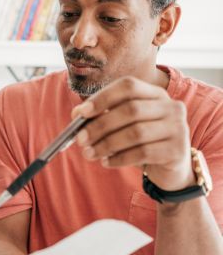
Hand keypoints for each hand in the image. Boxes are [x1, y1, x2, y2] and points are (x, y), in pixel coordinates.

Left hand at [72, 76, 193, 190]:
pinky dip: (119, 158)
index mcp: (155, 94)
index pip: (128, 86)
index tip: (81, 113)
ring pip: (136, 133)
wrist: (170, 168)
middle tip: (80, 139)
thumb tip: (76, 114)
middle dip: (100, 125)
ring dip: (106, 144)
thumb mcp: (122, 126)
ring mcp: (178, 128)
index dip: (103, 97)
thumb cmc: (141, 142)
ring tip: (89, 154)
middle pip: (131, 110)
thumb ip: (101, 117)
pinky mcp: (177, 150)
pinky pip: (143, 153)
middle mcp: (171, 107)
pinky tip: (106, 162)